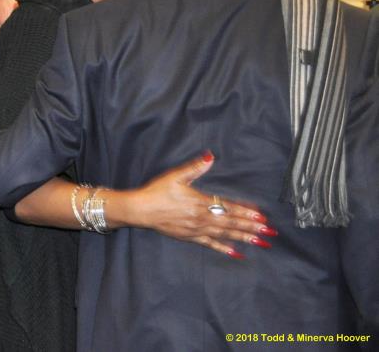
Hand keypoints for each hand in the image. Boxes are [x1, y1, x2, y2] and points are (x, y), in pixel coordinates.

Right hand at [115, 152, 274, 258]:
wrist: (140, 210)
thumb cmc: (156, 192)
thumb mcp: (175, 176)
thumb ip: (195, 167)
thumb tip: (210, 156)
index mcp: (200, 202)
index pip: (229, 208)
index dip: (246, 213)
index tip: (262, 217)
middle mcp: (201, 218)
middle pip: (231, 223)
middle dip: (252, 228)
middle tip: (269, 233)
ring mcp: (196, 229)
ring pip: (224, 234)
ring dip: (243, 238)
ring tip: (260, 242)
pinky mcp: (190, 237)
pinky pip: (210, 244)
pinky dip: (224, 248)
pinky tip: (237, 253)